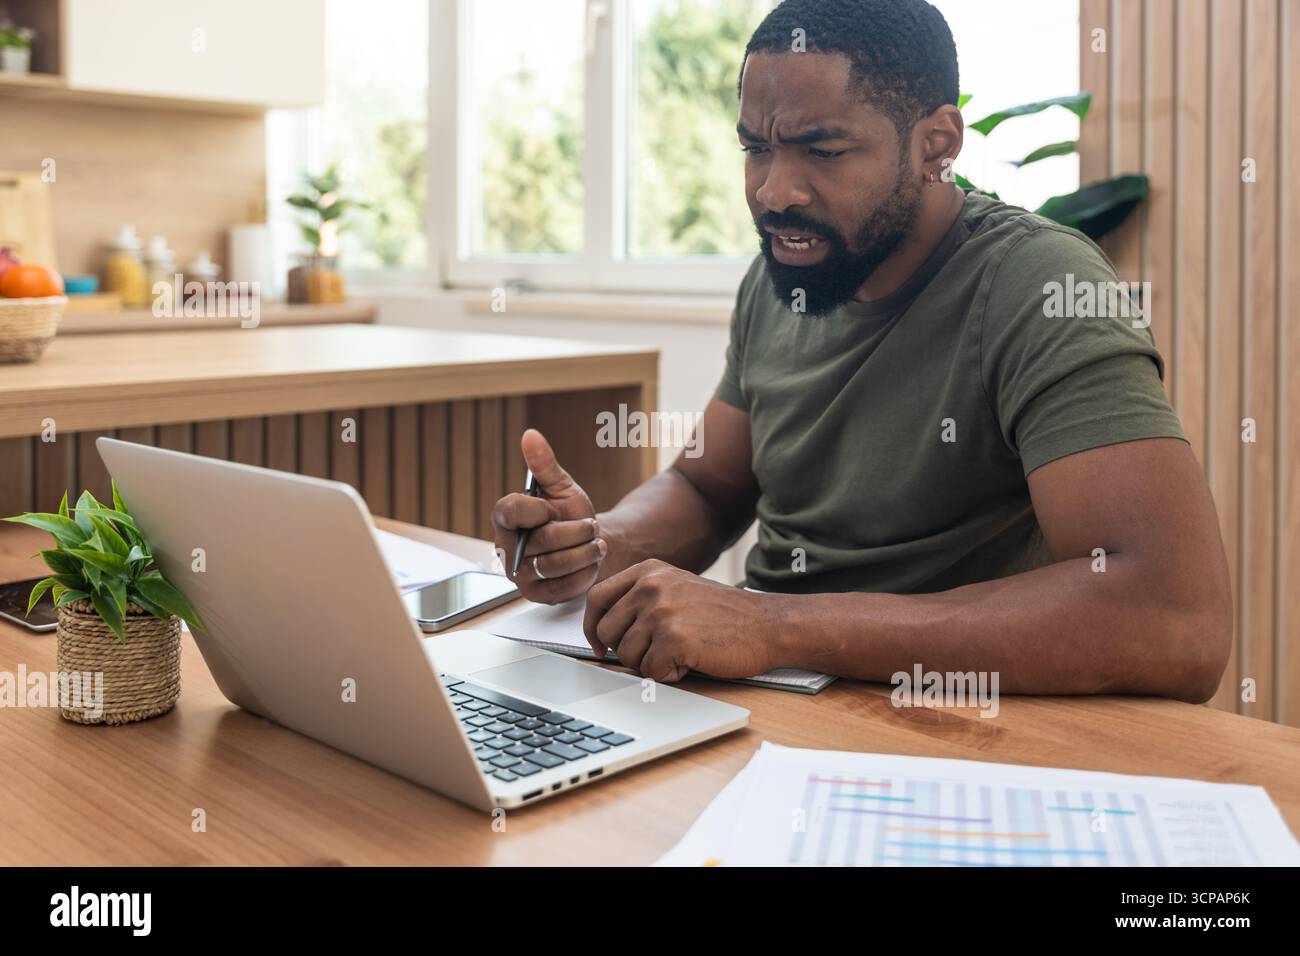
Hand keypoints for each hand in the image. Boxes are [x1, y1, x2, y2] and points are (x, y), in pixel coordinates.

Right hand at [491, 429, 604, 603]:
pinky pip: (564, 587)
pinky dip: (584, 572)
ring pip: (555, 565)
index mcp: (505, 519)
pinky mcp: (538, 595)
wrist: (586, 542)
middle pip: (542, 540)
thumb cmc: (568, 513)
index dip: (536, 509)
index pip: (509, 512)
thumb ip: (545, 464)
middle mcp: (507, 549)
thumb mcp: (561, 487)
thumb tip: (531, 435)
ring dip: (584, 551)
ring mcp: (521, 576)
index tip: (553, 508)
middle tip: (590, 526)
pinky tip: (591, 561)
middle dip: (575, 531)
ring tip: (596, 542)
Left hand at [582, 559, 783, 681]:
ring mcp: (661, 611)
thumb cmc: (724, 615)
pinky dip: (669, 675)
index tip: (600, 646)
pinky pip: (650, 672)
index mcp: (648, 571)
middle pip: (607, 632)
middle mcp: (650, 587)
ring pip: (626, 656)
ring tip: (680, 653)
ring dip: (650, 664)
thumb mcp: (678, 587)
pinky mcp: (674, 638)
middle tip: (656, 654)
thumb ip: (642, 598)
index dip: (593, 627)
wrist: (766, 625)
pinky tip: (691, 662)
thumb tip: (602, 630)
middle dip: (626, 652)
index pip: (596, 599)